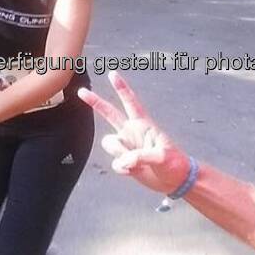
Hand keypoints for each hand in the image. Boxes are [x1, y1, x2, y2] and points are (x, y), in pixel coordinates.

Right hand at [78, 71, 191, 193]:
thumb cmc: (173, 163)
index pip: (130, 102)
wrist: (174, 180)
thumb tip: (123, 160)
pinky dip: (123, 169)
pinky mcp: (124, 160)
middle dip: (95, 102)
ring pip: (109, 144)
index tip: (112, 74)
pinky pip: (114, 163)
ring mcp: (127, 145)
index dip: (121, 88)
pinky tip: (136, 172)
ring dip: (120, 154)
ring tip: (137, 163)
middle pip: (109, 113)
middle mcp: (132, 132)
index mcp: (143, 124)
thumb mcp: (162, 157)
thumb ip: (141, 156)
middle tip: (81, 91)